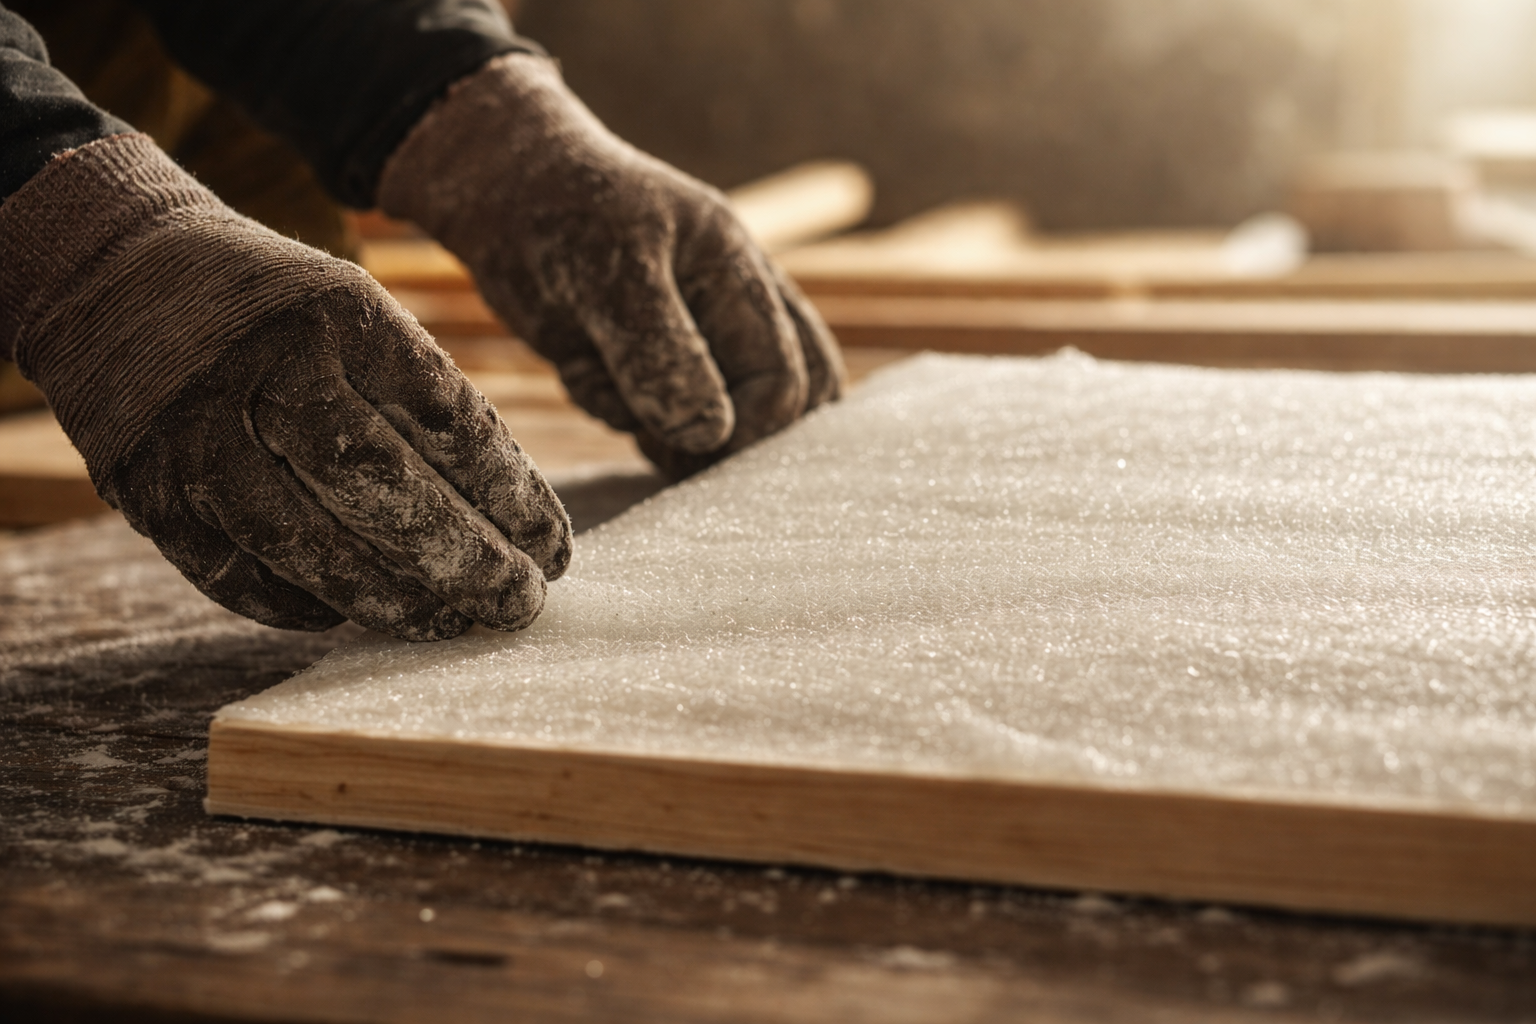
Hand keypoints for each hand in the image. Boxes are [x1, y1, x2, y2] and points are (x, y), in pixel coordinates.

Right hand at [0, 134, 569, 640]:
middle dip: (464, 560)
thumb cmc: (274, 306)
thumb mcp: (354, 313)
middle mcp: (265, 372)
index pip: (449, 422)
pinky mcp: (145, 487)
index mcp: (339, 316)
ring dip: (391, 600)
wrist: (112, 266)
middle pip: (382, 490)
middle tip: (520, 604)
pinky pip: (232, 573)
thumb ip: (419, 401)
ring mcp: (196, 435)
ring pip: (307, 546)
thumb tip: (507, 518)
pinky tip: (350, 615)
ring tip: (452, 623)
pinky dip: (297, 605)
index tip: (554, 547)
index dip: (511, 496)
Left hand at [378, 53, 844, 475]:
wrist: (499, 190)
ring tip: (602, 380)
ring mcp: (694, 336)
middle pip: (788, 399)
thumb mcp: (609, 276)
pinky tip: (581, 370)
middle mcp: (730, 308)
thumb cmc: (558, 212)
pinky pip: (660, 417)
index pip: (786, 378)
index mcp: (739, 274)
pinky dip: (622, 413)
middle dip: (730, 437)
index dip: (748, 427)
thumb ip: (660, 351)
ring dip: (666, 428)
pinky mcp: (649, 360)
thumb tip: (710, 433)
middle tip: (660, 436)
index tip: (685, 441)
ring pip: (723, 418)